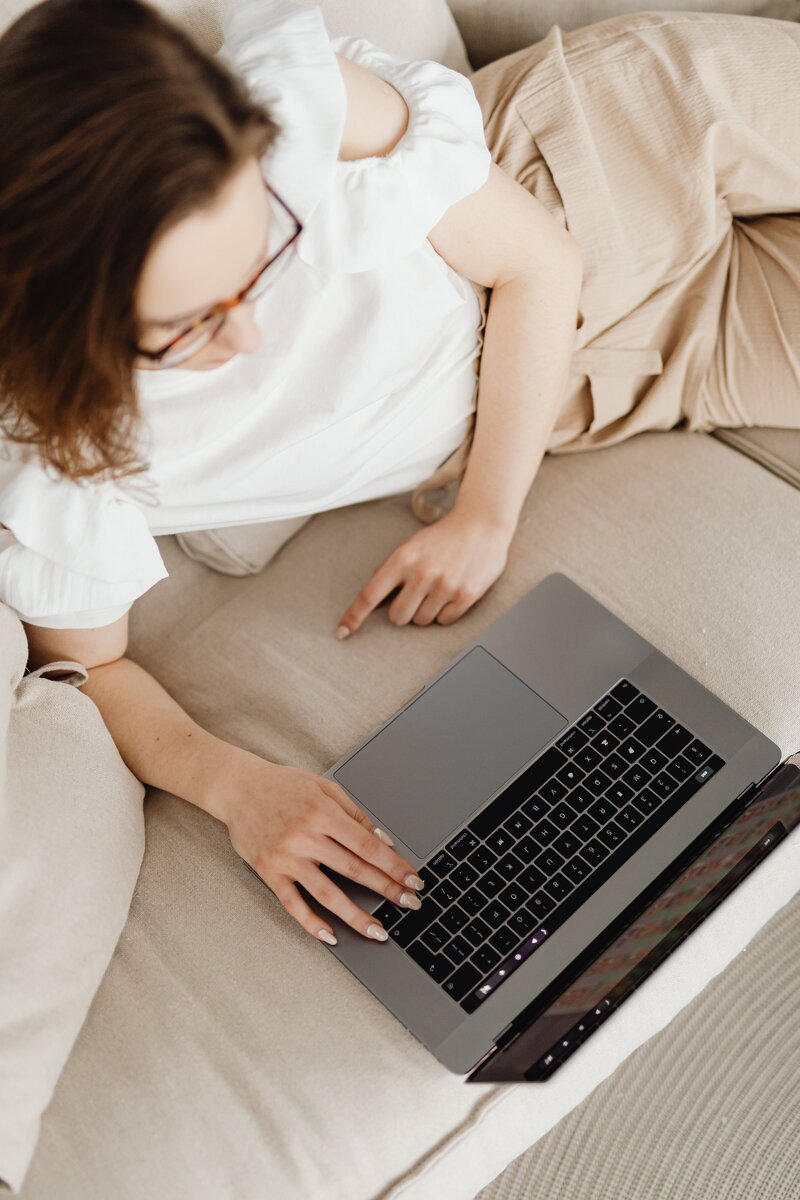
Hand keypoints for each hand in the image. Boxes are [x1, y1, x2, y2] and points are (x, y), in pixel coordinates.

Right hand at [219, 750, 424, 944]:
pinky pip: (292, 903)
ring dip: (356, 916)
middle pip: (354, 870)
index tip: (413, 879)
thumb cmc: (283, 785)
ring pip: (327, 893)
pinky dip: (312, 923)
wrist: (238, 787)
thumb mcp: (324, 787)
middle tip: (410, 904)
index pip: (368, 846)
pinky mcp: (269, 872)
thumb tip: (384, 841)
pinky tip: (331, 936)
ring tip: (378, 931)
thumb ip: (355, 813)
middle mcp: (306, 836)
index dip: (394, 865)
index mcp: (323, 813)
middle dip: (387, 889)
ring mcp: (286, 857)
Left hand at [335, 509, 513, 637]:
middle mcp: (422, 573)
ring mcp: (445, 586)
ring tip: (437, 589)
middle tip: (414, 596)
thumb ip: (390, 568)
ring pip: (421, 621)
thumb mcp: (411, 545)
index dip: (354, 616)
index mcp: (403, 559)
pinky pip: (444, 621)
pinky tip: (450, 593)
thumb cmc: (444, 536)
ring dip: (425, 611)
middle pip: (397, 617)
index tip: (342, 631)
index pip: (370, 595)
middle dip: (402, 611)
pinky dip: (444, 612)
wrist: (482, 524)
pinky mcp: (466, 595)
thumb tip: (372, 590)